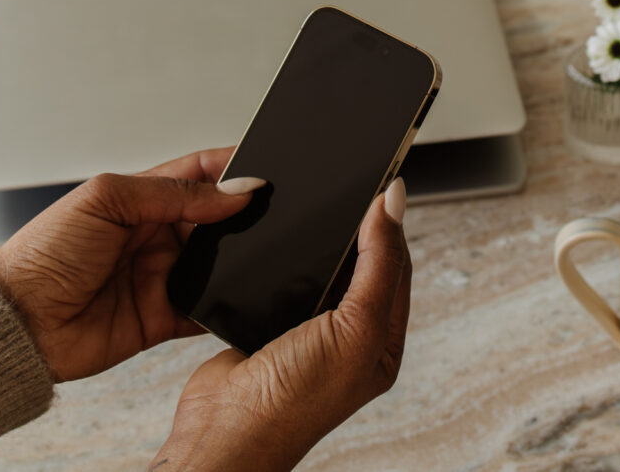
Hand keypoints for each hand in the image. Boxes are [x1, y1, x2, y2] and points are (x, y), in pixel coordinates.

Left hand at [0, 147, 259, 381]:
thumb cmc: (44, 255)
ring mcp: (166, 275)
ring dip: (241, 259)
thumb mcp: (107, 200)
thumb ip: (175, 193)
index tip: (264, 171)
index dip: (234, 168)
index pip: (202, 173)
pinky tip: (240, 293)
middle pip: (220, 218)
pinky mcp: (169, 316)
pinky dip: (229, 304)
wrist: (19, 323)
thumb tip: (236, 190)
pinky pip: (212, 309)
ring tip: (253, 253)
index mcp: (144, 198)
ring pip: (223, 262)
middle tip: (267, 215)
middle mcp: (160, 235)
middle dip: (244, 216)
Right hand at [149, 179, 410, 471]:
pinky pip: (281, 278)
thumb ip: (378, 264)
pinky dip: (280, 258)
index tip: (381, 184)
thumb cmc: (293, 402)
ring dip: (317, 242)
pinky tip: (277, 241)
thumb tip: (393, 205)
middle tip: (348, 189)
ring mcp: (307, 330)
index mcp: (382, 340)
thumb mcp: (356, 328)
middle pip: (360, 263)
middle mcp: (348, 336)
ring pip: (320, 268)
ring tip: (315, 207)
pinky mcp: (267, 322)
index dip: (390, 224)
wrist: (223, 433)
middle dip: (356, 229)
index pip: (396, 266)